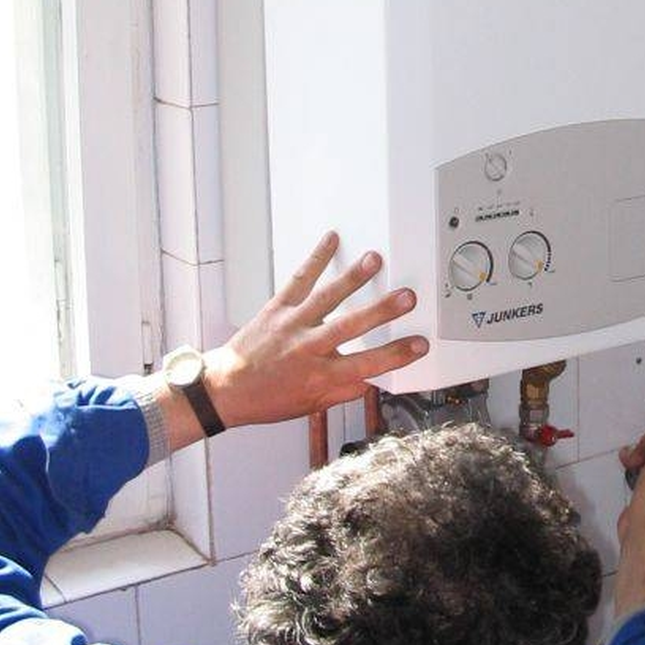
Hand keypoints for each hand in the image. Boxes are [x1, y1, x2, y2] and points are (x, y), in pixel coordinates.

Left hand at [204, 231, 427, 428]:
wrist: (224, 389)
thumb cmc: (267, 399)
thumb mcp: (312, 405)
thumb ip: (344, 391)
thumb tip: (372, 380)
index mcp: (320, 376)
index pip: (367, 365)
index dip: (396, 355)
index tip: (420, 345)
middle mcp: (307, 348)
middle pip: (350, 327)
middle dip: (381, 311)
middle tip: (407, 297)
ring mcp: (292, 325)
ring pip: (325, 298)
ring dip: (352, 278)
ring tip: (374, 260)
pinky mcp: (277, 308)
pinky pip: (299, 280)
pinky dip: (315, 258)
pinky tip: (331, 239)